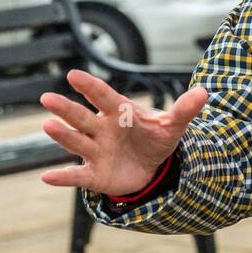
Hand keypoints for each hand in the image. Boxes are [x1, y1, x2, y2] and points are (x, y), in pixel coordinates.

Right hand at [38, 69, 207, 194]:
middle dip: (66, 108)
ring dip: (63, 135)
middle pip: (82, 117)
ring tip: (48, 126)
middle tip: (47, 97)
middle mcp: (101, 129)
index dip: (90, 86)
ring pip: (77, 142)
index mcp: (119, 112)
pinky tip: (47, 178)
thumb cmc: (155, 138)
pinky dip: (63, 177)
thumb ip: (184, 110)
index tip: (74, 75)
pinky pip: (77, 176)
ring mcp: (95, 151)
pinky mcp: (94, 174)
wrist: (150, 166)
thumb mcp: (173, 125)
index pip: (103, 96)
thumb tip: (204, 93)